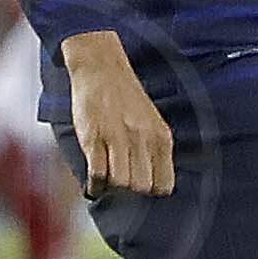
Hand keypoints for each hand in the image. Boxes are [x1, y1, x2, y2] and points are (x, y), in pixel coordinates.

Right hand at [62, 32, 174, 198]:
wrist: (101, 67)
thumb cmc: (125, 97)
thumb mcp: (151, 122)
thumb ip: (154, 150)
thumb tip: (153, 183)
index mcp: (160, 137)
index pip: (164, 184)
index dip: (151, 190)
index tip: (141, 187)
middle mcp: (142, 138)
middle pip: (142, 186)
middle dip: (130, 190)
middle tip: (121, 182)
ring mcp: (117, 138)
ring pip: (121, 183)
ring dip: (112, 187)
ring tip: (106, 181)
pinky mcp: (93, 137)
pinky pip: (97, 173)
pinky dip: (94, 185)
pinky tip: (93, 184)